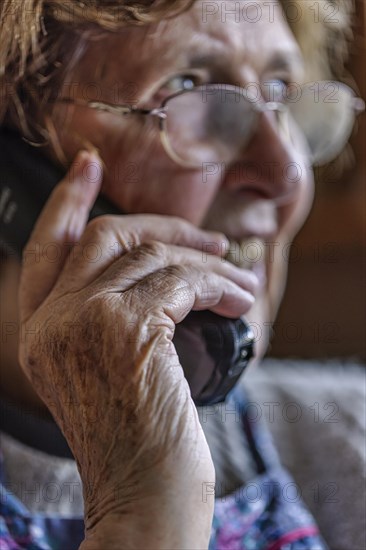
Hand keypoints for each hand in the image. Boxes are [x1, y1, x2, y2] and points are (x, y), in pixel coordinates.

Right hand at [18, 151, 257, 547]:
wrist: (143, 496)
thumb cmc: (135, 439)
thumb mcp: (105, 370)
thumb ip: (110, 317)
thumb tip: (161, 271)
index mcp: (39, 330)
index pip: (45, 246)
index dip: (68, 200)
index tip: (88, 165)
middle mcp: (52, 320)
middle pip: (103, 235)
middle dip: (161, 226)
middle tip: (205, 238)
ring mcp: (85, 321)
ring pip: (151, 255)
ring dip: (206, 262)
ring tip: (238, 280)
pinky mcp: (128, 329)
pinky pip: (183, 281)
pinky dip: (219, 284)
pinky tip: (239, 300)